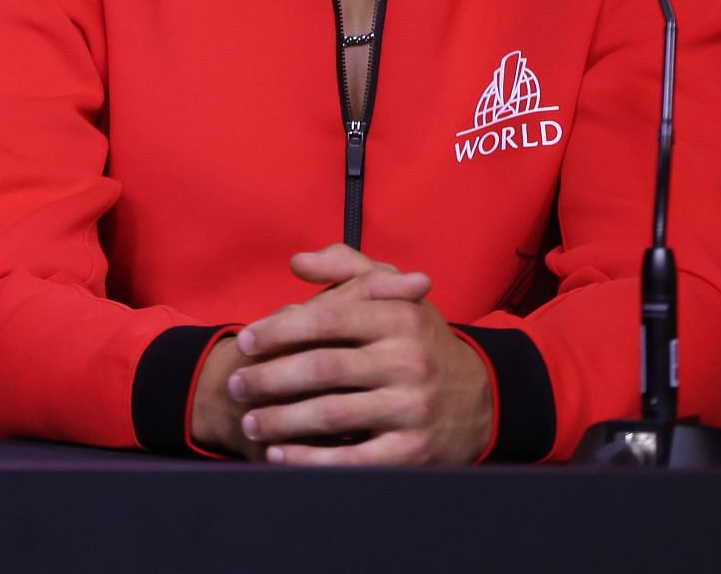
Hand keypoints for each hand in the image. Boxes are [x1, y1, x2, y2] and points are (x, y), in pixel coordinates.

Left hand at [189, 246, 422, 457]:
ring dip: (281, 420)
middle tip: (237, 384)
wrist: (483, 400)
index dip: (279, 330)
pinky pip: (353, 459)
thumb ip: (347, 268)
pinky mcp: (414, 453)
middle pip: (322, 368)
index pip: (327, 319)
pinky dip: (311, 459)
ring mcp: (414, 409)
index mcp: (400, 318)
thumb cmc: (419, 341)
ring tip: (250, 421)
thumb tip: (297, 262)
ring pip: (331, 414)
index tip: (247, 341)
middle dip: (269, 378)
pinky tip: (280, 454)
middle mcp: (409, 361)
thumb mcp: (396, 295)